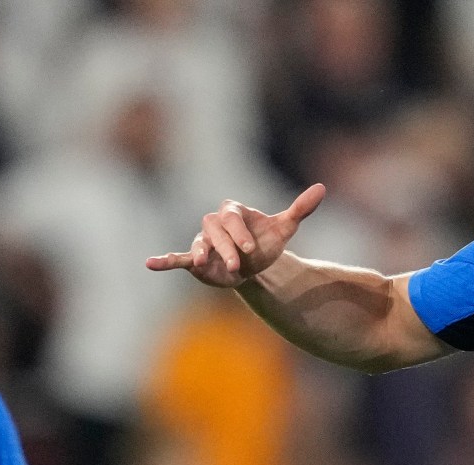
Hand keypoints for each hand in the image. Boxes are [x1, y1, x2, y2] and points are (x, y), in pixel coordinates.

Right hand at [144, 184, 325, 289]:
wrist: (255, 267)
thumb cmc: (266, 243)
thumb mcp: (284, 229)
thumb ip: (299, 209)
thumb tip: (323, 188)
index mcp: (233, 211)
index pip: (232, 219)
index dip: (240, 234)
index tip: (250, 251)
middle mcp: (215, 223)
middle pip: (215, 232)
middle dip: (225, 248)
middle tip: (237, 265)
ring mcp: (203, 241)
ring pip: (199, 244)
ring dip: (201, 254)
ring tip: (202, 263)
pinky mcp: (195, 259)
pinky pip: (177, 257)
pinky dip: (165, 261)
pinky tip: (150, 264)